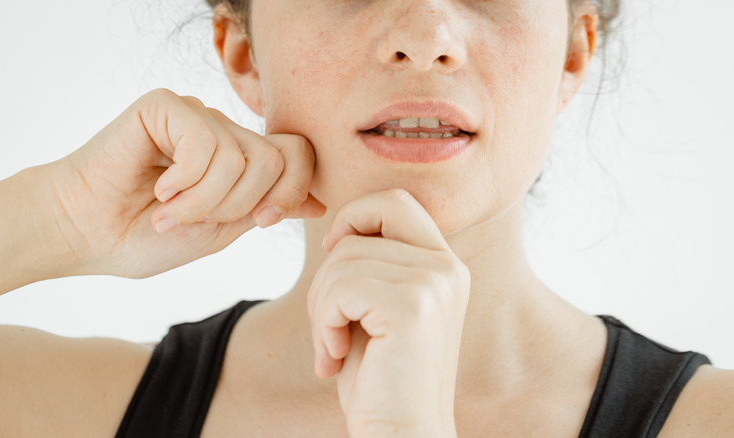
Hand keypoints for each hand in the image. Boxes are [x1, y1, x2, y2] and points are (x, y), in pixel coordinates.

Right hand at [47, 88, 324, 277]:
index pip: (300, 155)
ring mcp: (196, 115)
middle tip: (197, 220)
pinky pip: (206, 143)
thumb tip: (320, 203)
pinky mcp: (167, 105)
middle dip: (243, 204)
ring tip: (170, 212)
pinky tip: (158, 189)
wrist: (86, 235)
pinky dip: (185, 182)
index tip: (262, 220)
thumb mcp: (221, 230)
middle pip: (279, 158)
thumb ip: (267, 209)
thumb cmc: (144, 237)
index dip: (292, 192)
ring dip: (207, 200)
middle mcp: (222, 131)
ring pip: (244, 156)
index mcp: (240, 159)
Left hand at [307, 189, 469, 437]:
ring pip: (341, 261)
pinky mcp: (413, 306)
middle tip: (328, 319)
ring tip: (332, 347)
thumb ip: (372, 264)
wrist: (399, 435)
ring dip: (321, 308)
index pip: (393, 200)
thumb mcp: (376, 309)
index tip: (335, 259)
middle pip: (360, 227)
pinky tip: (333, 358)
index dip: (353, 218)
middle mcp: (447, 267)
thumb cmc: (379, 379)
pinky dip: (322, 324)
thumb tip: (338, 228)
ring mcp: (434, 283)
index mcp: (443, 264)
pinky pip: (340, 288)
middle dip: (328, 271)